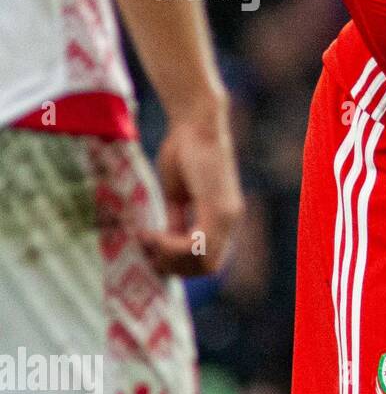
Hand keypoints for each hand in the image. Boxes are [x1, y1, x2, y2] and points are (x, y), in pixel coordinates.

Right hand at [141, 95, 243, 275]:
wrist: (196, 124)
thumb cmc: (183, 151)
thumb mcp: (177, 194)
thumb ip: (177, 219)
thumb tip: (166, 242)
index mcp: (221, 218)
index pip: (208, 261)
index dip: (179, 263)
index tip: (152, 249)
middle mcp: (230, 221)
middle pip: (207, 270)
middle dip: (174, 267)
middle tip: (148, 250)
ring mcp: (227, 216)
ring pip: (204, 264)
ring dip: (170, 259)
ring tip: (148, 240)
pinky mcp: (219, 208)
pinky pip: (196, 246)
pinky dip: (171, 247)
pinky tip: (154, 234)